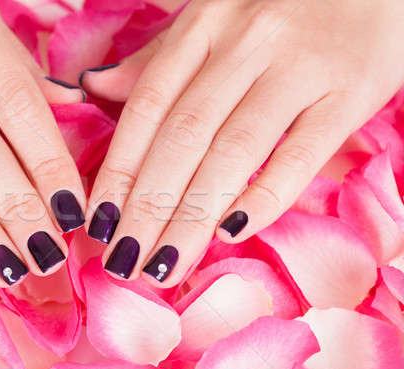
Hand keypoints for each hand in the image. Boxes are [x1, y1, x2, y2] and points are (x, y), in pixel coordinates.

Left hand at [81, 0, 403, 286]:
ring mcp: (299, 68)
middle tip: (124, 260)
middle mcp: (245, 44)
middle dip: (147, 206)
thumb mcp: (213, 21)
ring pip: (234, 152)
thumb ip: (157, 59)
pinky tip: (233, 234)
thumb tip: (95, 87)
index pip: (148, 106)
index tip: (98, 221)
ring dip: (193, 217)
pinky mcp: (351, 92)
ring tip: (164, 265)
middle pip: (184, 137)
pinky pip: (302, 153)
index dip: (119, 168)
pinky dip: (266, 197)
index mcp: (204, 26)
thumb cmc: (281, 8)